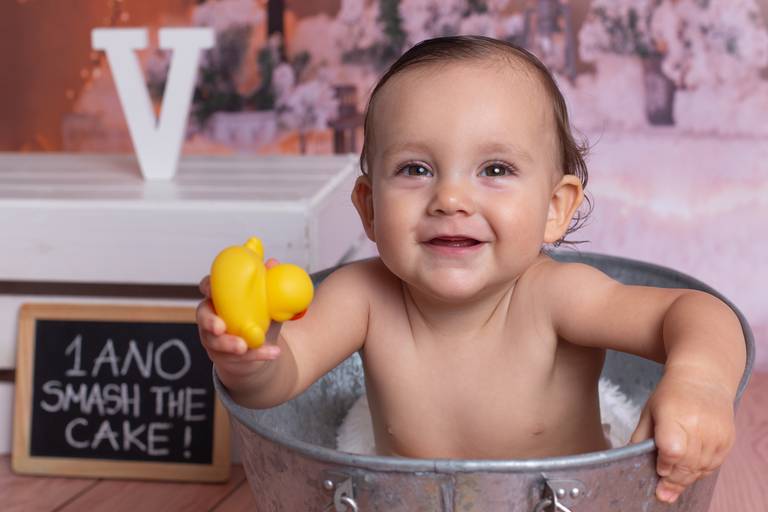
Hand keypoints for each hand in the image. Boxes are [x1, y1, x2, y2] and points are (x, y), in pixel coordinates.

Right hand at [196, 258, 282, 375]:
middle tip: (220, 327)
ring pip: (216, 342)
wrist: (262, 347)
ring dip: (231, 344)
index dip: (207, 287)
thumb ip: (268, 283)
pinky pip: (239, 358)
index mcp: (220, 298)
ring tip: (246, 346)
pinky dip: (258, 355)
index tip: (211, 289)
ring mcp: (215, 339)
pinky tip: (274, 352)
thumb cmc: (259, 317)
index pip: (208, 287)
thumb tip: (273, 262)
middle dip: (209, 322)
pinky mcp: (224, 358)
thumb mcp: (266, 300)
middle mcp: (212, 318)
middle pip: (203, 317)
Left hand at [630, 372, 735, 503]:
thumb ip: (640, 437)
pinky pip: (714, 465)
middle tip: (663, 493)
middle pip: (687, 464)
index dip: (665, 464)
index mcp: (675, 416)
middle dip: (674, 481)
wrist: (703, 378)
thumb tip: (630, 460)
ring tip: (673, 485)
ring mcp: (717, 433)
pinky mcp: (728, 439)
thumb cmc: (670, 394)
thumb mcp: (649, 412)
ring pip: (701, 468)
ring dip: (686, 479)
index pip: (672, 450)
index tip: (658, 470)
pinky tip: (689, 471)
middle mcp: (700, 426)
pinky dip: (700, 471)